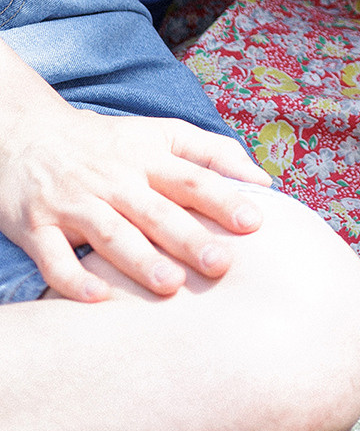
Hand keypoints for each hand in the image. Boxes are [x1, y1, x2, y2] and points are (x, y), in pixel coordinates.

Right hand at [0, 49, 272, 301]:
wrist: (27, 134)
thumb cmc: (108, 142)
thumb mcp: (160, 132)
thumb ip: (212, 152)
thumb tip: (263, 181)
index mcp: (147, 156)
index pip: (192, 177)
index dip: (224, 198)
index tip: (255, 221)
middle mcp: (114, 179)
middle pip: (157, 210)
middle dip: (190, 237)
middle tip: (222, 264)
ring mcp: (74, 203)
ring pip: (111, 234)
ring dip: (140, 260)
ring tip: (171, 285)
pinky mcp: (37, 226)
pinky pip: (53, 258)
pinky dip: (73, 279)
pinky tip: (98, 298)